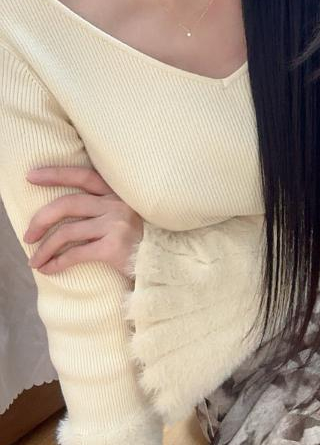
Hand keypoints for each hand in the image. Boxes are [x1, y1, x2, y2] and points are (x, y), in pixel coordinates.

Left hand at [23, 165, 142, 277]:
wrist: (166, 264)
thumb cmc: (142, 242)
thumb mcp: (127, 215)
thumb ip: (104, 207)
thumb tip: (62, 211)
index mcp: (118, 193)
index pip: (83, 175)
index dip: (56, 174)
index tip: (32, 177)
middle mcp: (117, 204)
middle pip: (68, 204)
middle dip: (41, 219)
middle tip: (27, 236)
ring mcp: (116, 224)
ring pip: (67, 231)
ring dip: (45, 247)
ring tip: (35, 261)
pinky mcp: (114, 247)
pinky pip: (76, 254)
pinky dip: (57, 263)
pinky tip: (49, 269)